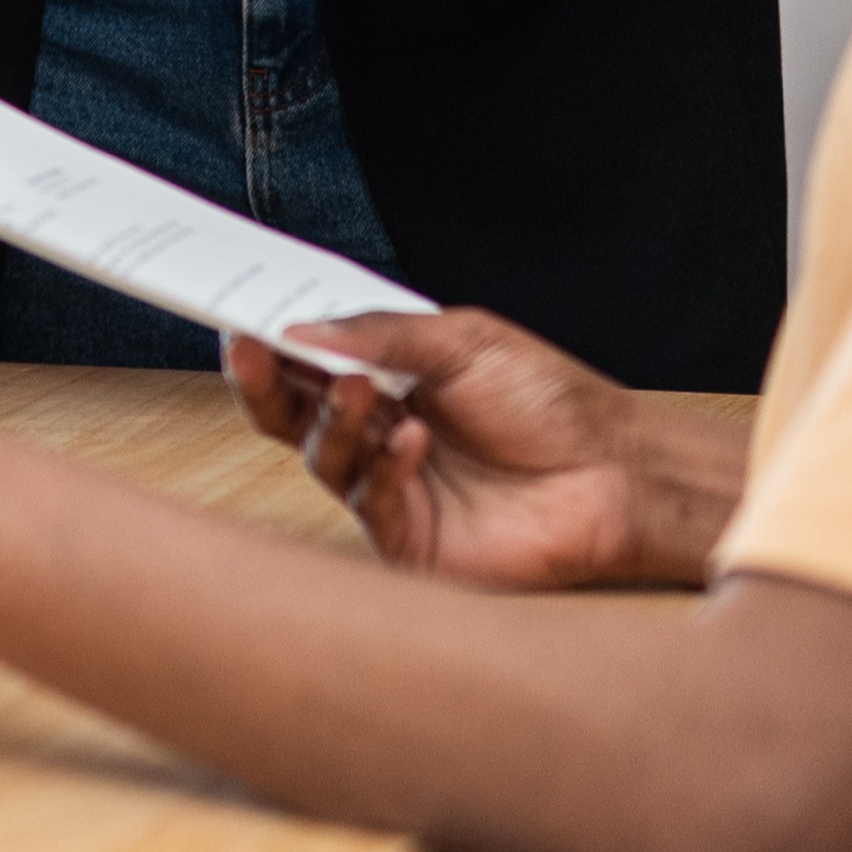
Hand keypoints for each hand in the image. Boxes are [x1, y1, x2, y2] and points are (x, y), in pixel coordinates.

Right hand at [223, 309, 735, 592]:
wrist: (613, 473)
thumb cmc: (551, 403)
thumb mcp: (466, 342)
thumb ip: (383, 335)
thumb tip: (302, 329)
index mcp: (387, 377)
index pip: (308, 357)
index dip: (269, 339)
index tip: (239, 317)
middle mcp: (376, 429)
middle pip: (290, 410)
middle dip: (264, 381)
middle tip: (250, 351)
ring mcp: (386, 484)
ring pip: (319, 452)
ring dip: (332, 417)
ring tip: (360, 393)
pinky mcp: (405, 535)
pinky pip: (366, 499)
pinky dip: (382, 466)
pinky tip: (413, 442)